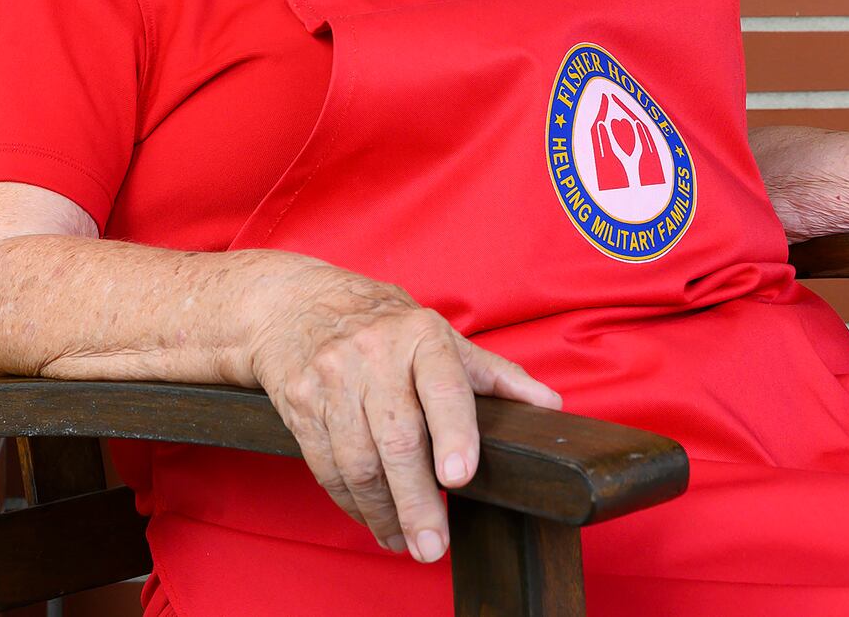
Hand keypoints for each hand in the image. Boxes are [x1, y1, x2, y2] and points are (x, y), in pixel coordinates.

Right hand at [244, 255, 560, 564]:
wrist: (297, 304)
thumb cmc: (385, 325)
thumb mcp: (441, 335)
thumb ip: (494, 375)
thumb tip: (550, 406)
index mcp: (420, 334)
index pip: (443, 384)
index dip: (454, 431)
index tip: (460, 475)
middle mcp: (375, 352)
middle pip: (398, 438)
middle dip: (417, 500)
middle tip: (433, 545)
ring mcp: (333, 377)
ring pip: (359, 461)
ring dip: (383, 512)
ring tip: (405, 540)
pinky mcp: (301, 402)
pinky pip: (326, 466)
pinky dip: (351, 503)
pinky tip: (373, 517)